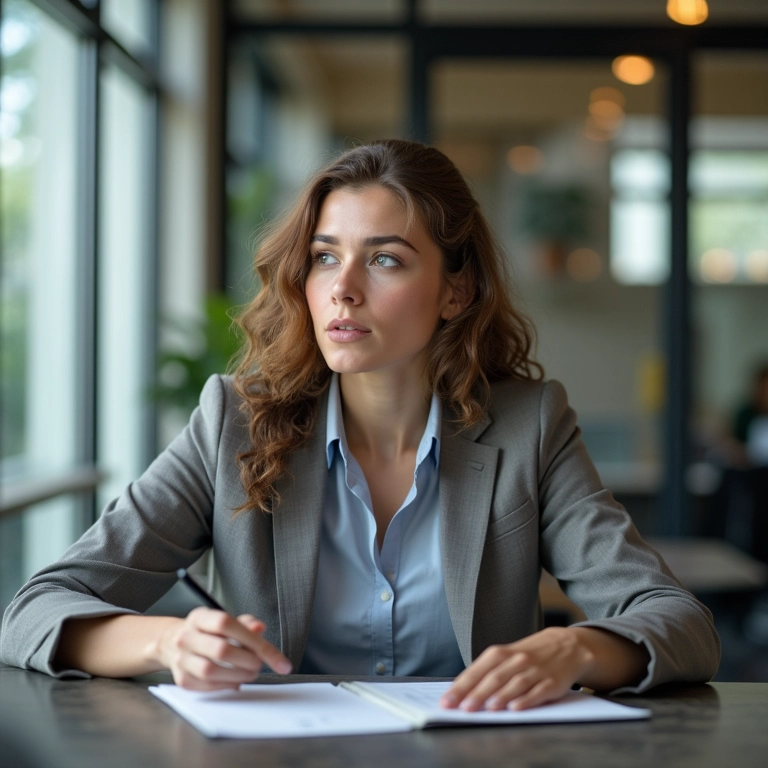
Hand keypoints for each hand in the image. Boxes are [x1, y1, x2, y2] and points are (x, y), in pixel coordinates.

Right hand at [158, 607, 291, 690]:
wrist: (172, 643)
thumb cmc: (207, 632)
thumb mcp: (223, 620)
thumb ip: (245, 623)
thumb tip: (260, 628)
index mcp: (199, 617)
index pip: (226, 624)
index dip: (253, 639)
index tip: (276, 657)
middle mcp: (186, 637)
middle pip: (221, 650)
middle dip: (248, 660)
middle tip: (260, 664)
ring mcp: (181, 659)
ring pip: (211, 671)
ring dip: (238, 675)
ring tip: (250, 673)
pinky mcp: (182, 679)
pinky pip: (207, 686)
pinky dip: (226, 685)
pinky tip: (236, 681)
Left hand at [439, 627, 594, 711]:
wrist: (566, 646)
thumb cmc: (529, 655)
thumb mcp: (506, 656)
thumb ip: (487, 673)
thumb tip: (462, 692)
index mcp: (500, 653)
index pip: (477, 670)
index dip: (461, 686)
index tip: (447, 701)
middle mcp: (516, 660)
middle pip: (494, 678)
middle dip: (477, 694)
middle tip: (463, 708)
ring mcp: (535, 671)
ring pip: (515, 684)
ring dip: (501, 696)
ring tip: (488, 709)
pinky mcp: (552, 682)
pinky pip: (538, 691)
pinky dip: (526, 700)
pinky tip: (516, 708)